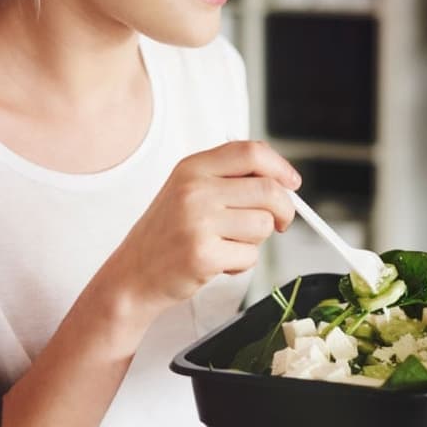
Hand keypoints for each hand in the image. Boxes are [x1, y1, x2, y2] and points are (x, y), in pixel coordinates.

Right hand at [117, 141, 299, 305]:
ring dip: (256, 240)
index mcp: (192, 168)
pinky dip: (242, 262)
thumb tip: (283, 182)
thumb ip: (229, 179)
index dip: (280, 167)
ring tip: (229, 244)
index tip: (292, 184)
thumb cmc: (168, 234)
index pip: (251, 153)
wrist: (133, 274)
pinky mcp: (203, 254)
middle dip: (284, 210)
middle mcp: (194, 190)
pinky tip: (219, 261)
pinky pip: (250, 255)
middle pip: (268, 190)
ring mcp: (197, 222)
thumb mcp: (188, 191)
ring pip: (263, 225)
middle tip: (280, 223)